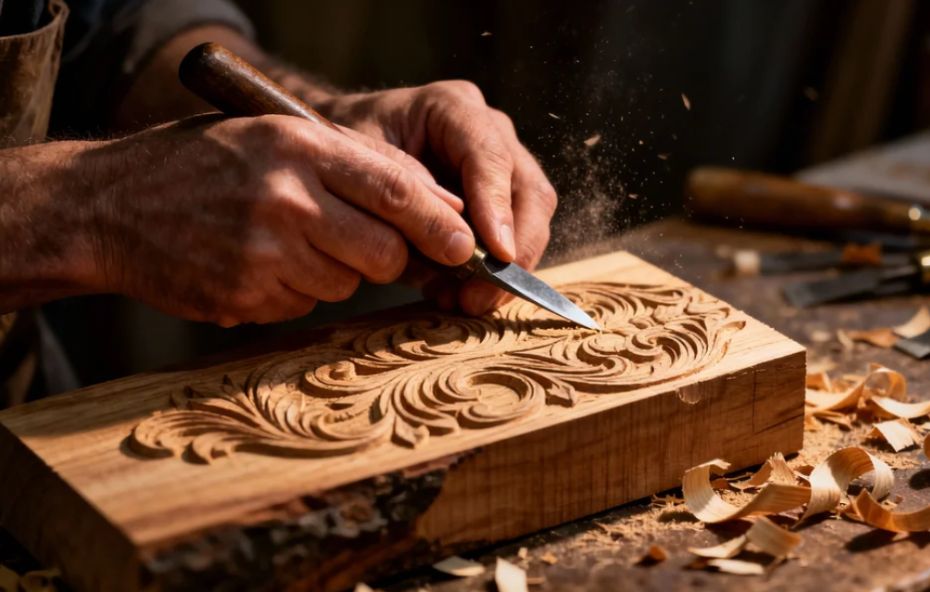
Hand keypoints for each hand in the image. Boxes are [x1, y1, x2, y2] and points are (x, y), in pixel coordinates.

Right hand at [80, 114, 475, 325]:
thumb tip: (439, 204)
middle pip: (383, 253)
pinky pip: (304, 305)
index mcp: (297, 148)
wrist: (108, 207)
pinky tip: (257, 263)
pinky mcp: (244, 297)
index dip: (438, 222)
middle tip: (361, 243)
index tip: (465, 245)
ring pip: (345, 284)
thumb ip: (354, 166)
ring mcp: (262, 254)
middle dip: (387, 257)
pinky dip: (294, 291)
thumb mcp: (274, 139)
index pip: (395, 188)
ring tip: (284, 242)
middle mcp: (284, 200)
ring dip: (334, 271)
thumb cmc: (202, 166)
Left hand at [320, 82, 557, 314]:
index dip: (498, 208)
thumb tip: (454, 253)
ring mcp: (502, 162)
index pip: (490, 157)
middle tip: (481, 296)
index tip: (498, 254)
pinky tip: (462, 296)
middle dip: (514, 249)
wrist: (337, 152)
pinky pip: (518, 234)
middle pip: (529, 190)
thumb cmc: (345, 153)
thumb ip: (404, 204)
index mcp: (453, 107)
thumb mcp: (360, 171)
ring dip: (509, 266)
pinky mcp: (501, 196)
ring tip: (468, 301)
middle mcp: (488, 129)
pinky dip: (495, 270)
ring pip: (534, 215)